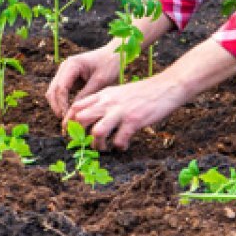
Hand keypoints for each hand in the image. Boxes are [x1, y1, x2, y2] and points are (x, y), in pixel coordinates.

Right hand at [45, 43, 122, 118]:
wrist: (115, 54)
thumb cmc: (110, 64)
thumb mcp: (100, 81)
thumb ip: (86, 95)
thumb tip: (73, 113)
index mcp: (71, 65)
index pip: (61, 88)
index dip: (62, 105)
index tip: (68, 117)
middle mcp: (65, 67)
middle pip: (53, 91)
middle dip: (58, 107)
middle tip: (65, 123)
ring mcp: (65, 72)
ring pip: (54, 93)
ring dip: (59, 106)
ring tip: (68, 120)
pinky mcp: (69, 78)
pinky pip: (61, 92)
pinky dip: (63, 103)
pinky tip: (71, 113)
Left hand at [63, 75, 189, 150]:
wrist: (166, 87)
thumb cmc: (143, 92)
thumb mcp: (119, 91)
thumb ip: (105, 101)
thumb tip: (92, 117)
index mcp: (104, 94)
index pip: (76, 107)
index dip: (69, 123)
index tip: (72, 135)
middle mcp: (109, 102)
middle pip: (80, 119)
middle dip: (79, 136)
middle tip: (86, 145)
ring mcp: (121, 111)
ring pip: (96, 132)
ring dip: (98, 146)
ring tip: (105, 148)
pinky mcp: (134, 121)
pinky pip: (118, 141)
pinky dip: (119, 147)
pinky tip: (124, 146)